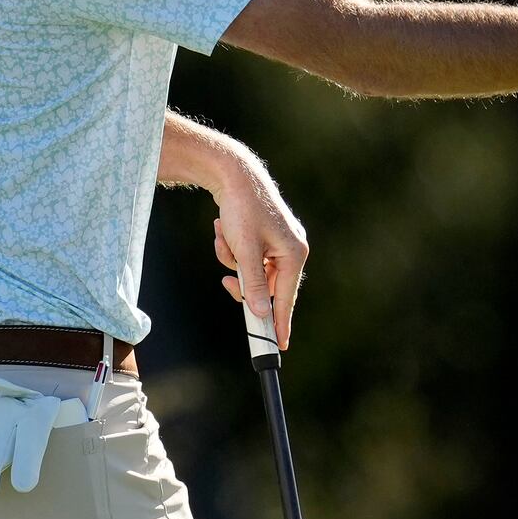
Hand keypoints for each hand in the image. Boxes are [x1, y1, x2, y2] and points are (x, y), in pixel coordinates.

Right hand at [0, 371, 86, 494]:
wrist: (22, 401)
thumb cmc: (28, 432)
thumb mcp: (37, 442)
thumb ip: (29, 462)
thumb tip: (23, 484)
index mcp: (36, 415)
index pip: (30, 441)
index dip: (25, 463)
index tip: (22, 486)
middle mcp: (10, 408)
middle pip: (0, 441)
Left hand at [212, 163, 308, 350]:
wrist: (233, 173)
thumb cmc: (242, 209)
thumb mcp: (244, 250)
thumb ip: (252, 283)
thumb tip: (259, 312)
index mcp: (294, 252)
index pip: (286, 297)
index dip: (280, 322)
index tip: (278, 345)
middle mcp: (291, 248)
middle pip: (266, 285)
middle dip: (241, 278)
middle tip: (228, 280)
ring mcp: (278, 242)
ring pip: (251, 270)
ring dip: (232, 260)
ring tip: (224, 237)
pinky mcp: (265, 236)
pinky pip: (247, 256)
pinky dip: (232, 249)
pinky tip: (224, 229)